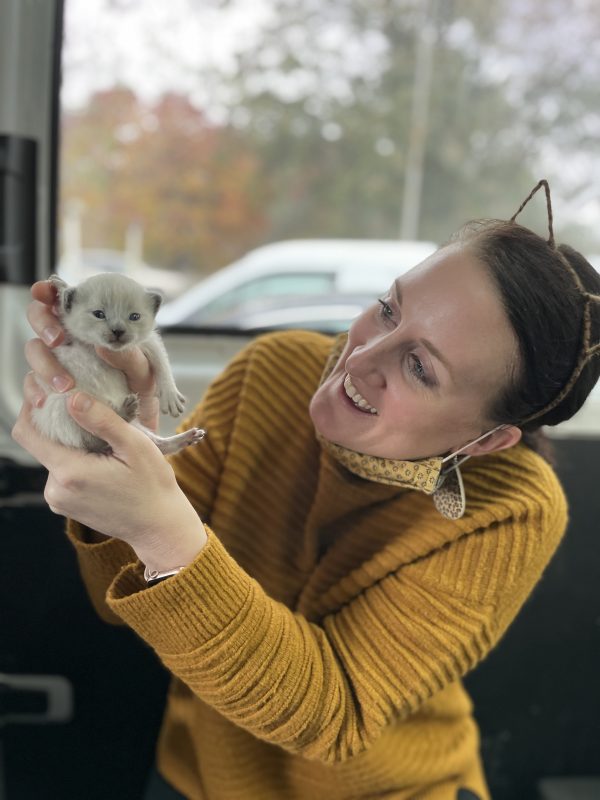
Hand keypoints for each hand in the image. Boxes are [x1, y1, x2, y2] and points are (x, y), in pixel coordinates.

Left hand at [12, 389, 207, 570]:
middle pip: (42, 443)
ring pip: (53, 456)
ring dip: (71, 444)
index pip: (27, 433)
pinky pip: (61, 473)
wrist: (159, 527)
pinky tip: (101, 460)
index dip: (32, 408)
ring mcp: (58, 500)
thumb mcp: (135, 446)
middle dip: (61, 425)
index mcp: (70, 472)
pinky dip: (76, 460)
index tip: (49, 393)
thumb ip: (102, 421)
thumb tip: (73, 398)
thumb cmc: (153, 486)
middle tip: (91, 414)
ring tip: (103, 443)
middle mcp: (55, 490)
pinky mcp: (65, 505)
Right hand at [27, 280, 159, 430]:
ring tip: (65, 384)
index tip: (45, 290)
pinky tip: (45, 401)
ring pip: (34, 350)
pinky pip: (30, 384)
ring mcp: (54, 362)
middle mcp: (68, 340)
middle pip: (40, 317)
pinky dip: (34, 391)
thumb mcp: (144, 373)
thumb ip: (131, 358)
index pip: (64, 300)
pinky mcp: (45, 387)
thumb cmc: (139, 390)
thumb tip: (104, 347)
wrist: (132, 424)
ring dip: (45, 363)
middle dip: (44, 323)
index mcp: (90, 326)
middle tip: (59, 339)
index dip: (49, 291)